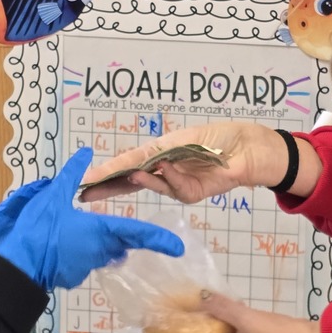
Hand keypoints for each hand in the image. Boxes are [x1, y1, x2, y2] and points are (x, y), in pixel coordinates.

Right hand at [0, 147, 184, 289]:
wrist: (17, 266)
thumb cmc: (38, 229)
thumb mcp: (53, 195)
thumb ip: (72, 174)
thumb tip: (85, 152)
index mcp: (101, 230)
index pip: (138, 233)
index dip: (159, 238)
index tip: (177, 247)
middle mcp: (100, 250)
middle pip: (122, 242)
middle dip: (127, 236)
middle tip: (131, 232)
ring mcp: (87, 266)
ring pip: (103, 252)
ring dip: (102, 243)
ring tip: (88, 231)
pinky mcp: (73, 276)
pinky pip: (85, 262)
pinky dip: (82, 253)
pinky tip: (67, 245)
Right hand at [79, 122, 294, 203]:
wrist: (246, 150)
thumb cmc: (216, 138)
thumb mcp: (181, 140)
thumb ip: (158, 154)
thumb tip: (136, 166)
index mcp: (157, 153)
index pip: (126, 163)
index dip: (105, 172)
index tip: (84, 179)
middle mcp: (161, 169)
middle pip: (129, 180)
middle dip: (108, 187)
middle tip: (85, 193)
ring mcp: (174, 184)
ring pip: (148, 184)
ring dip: (135, 180)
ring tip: (121, 174)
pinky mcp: (189, 194)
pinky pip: (171, 187)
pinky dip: (165, 177)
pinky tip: (163, 167)